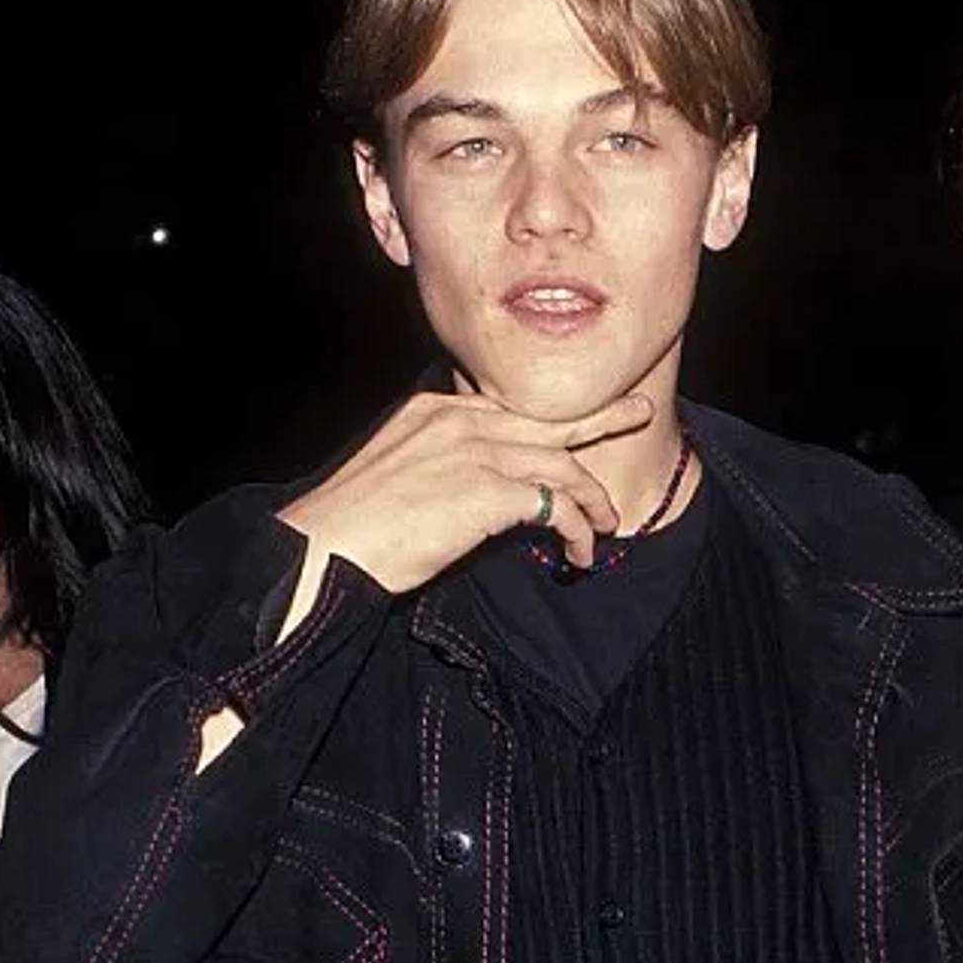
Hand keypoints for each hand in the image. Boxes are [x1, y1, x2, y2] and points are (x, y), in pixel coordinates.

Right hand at [273, 387, 654, 632]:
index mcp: (435, 411)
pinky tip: (577, 552)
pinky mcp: (488, 491)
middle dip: (600, 417)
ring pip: (561, 463)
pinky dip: (575, 528)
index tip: (573, 432)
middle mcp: (460, 420)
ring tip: (606, 525)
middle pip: (547, 419)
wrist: (325, 548)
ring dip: (591, 498)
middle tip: (637, 412)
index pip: (506, 410)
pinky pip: (555, 504)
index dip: (547, 426)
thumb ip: (440, 470)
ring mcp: (476, 452)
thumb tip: (468, 496)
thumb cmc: (351, 528)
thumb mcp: (398, 478)